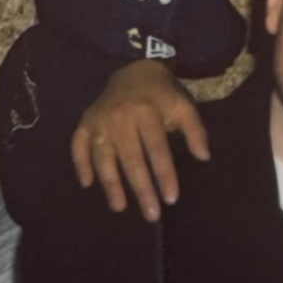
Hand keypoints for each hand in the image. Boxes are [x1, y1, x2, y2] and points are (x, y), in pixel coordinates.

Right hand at [70, 61, 209, 221]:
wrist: (135, 68)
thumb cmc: (163, 94)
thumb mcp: (184, 106)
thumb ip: (195, 131)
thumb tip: (204, 157)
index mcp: (146, 112)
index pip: (157, 150)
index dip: (164, 175)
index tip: (171, 199)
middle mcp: (119, 118)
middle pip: (130, 159)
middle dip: (141, 189)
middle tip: (151, 214)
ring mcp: (99, 121)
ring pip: (103, 157)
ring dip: (110, 184)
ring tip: (119, 207)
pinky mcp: (85, 122)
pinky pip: (78, 145)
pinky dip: (80, 164)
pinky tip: (87, 184)